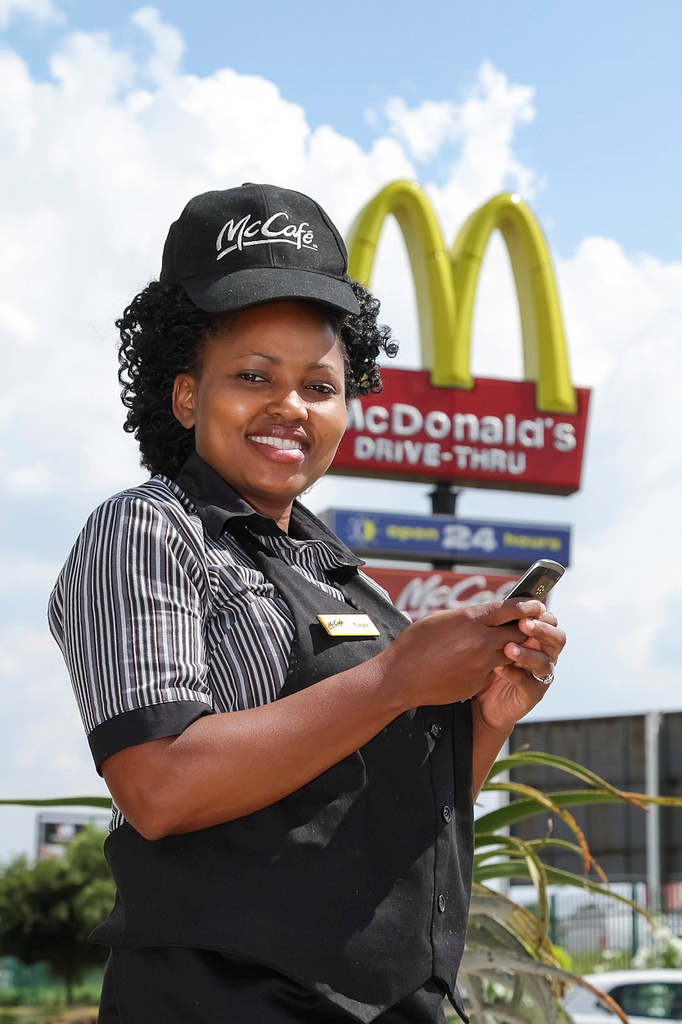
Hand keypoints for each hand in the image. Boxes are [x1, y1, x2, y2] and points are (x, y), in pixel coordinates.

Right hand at [378, 597, 549, 710]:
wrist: (401, 677)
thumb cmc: (414, 645)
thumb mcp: (439, 619)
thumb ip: (465, 616)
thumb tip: (480, 614)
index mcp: (471, 619)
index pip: (511, 608)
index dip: (527, 606)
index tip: (537, 604)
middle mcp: (481, 639)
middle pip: (519, 631)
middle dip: (527, 628)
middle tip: (533, 626)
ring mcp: (482, 662)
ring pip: (511, 652)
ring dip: (513, 649)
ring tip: (513, 646)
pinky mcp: (478, 681)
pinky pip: (494, 670)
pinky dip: (493, 666)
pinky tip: (483, 664)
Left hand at [472, 609, 565, 733]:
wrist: (482, 701)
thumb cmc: (489, 664)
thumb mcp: (494, 641)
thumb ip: (503, 626)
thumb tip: (502, 604)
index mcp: (538, 639)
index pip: (549, 621)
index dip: (541, 614)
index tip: (525, 610)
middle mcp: (544, 655)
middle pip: (557, 639)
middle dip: (542, 630)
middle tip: (524, 624)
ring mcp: (541, 676)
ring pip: (545, 662)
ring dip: (527, 653)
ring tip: (508, 648)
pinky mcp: (533, 694)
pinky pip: (529, 683)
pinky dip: (514, 674)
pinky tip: (499, 668)